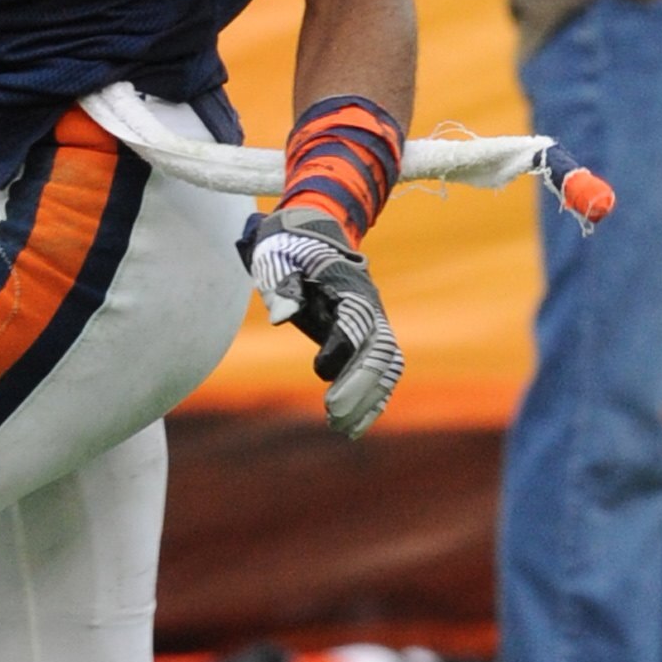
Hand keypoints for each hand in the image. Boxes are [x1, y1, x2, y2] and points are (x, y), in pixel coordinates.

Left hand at [245, 208, 402, 439]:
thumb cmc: (287, 244)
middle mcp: (369, 305)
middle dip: (361, 387)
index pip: (357, 324)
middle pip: (380, 351)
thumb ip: (278, 281)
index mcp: (349, 284)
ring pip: (386, 364)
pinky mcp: (366, 334)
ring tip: (344, 429)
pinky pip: (379, 369)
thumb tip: (281, 316)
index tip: (321, 377)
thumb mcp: (274, 254)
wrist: (309, 232)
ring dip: (370, 398)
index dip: (343, 352)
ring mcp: (372, 320)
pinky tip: (354, 424)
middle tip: (334, 418)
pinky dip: (373, 396)